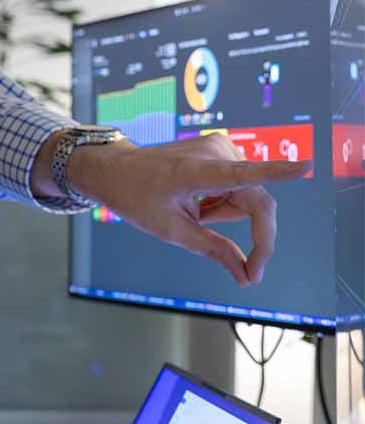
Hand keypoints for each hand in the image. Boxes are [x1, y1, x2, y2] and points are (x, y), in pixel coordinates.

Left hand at [68, 133, 311, 287]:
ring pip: (246, 198)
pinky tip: (195, 199)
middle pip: (257, 203)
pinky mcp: (222, 150)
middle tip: (238, 265)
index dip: (279, 173)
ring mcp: (220, 148)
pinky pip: (237, 187)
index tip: (307, 166)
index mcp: (198, 171)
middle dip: (248, 233)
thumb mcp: (171, 230)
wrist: (116, 169)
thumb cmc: (137, 197)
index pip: (244, 175)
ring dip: (223, 213)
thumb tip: (247, 275)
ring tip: (190, 209)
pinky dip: (220, 201)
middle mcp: (216, 153)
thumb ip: (213, 249)